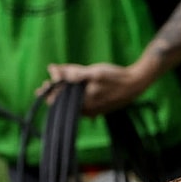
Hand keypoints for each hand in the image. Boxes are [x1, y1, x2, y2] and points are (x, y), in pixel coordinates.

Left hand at [35, 62, 149, 116]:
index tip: (44, 84)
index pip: (57, 100)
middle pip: (64, 104)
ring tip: (61, 85)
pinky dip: (76, 100)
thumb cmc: (116, 77)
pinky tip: (77, 93)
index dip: (48, 91)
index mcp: (83, 101)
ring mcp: (94, 111)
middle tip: (48, 84)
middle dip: (55, 94)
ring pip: (73, 106)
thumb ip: (72, 72)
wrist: (137, 85)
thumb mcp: (94, 72)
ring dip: (66, 96)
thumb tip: (53, 70)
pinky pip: (83, 108)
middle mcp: (87, 110)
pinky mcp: (100, 110)